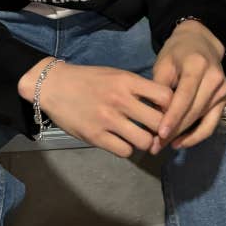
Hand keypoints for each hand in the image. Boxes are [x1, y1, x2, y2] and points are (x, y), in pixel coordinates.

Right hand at [33, 61, 174, 158]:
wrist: (54, 85)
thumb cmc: (88, 79)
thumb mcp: (115, 75)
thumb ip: (137, 88)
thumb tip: (163, 105)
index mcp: (126, 81)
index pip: (165, 97)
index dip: (172, 107)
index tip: (168, 113)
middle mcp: (120, 100)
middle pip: (159, 123)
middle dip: (162, 130)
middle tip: (157, 132)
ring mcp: (107, 119)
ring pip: (144, 141)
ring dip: (144, 142)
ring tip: (138, 137)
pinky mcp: (96, 136)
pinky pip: (125, 151)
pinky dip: (125, 148)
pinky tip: (120, 140)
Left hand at [148, 21, 225, 153]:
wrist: (200, 42)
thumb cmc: (177, 52)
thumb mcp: (163, 64)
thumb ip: (159, 88)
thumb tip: (156, 117)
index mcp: (197, 65)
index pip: (185, 96)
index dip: (173, 116)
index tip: (160, 134)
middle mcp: (214, 78)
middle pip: (194, 111)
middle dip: (175, 131)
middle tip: (156, 146)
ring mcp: (223, 90)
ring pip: (202, 120)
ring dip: (183, 136)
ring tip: (164, 146)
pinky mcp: (225, 99)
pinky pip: (212, 123)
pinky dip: (197, 136)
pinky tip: (181, 142)